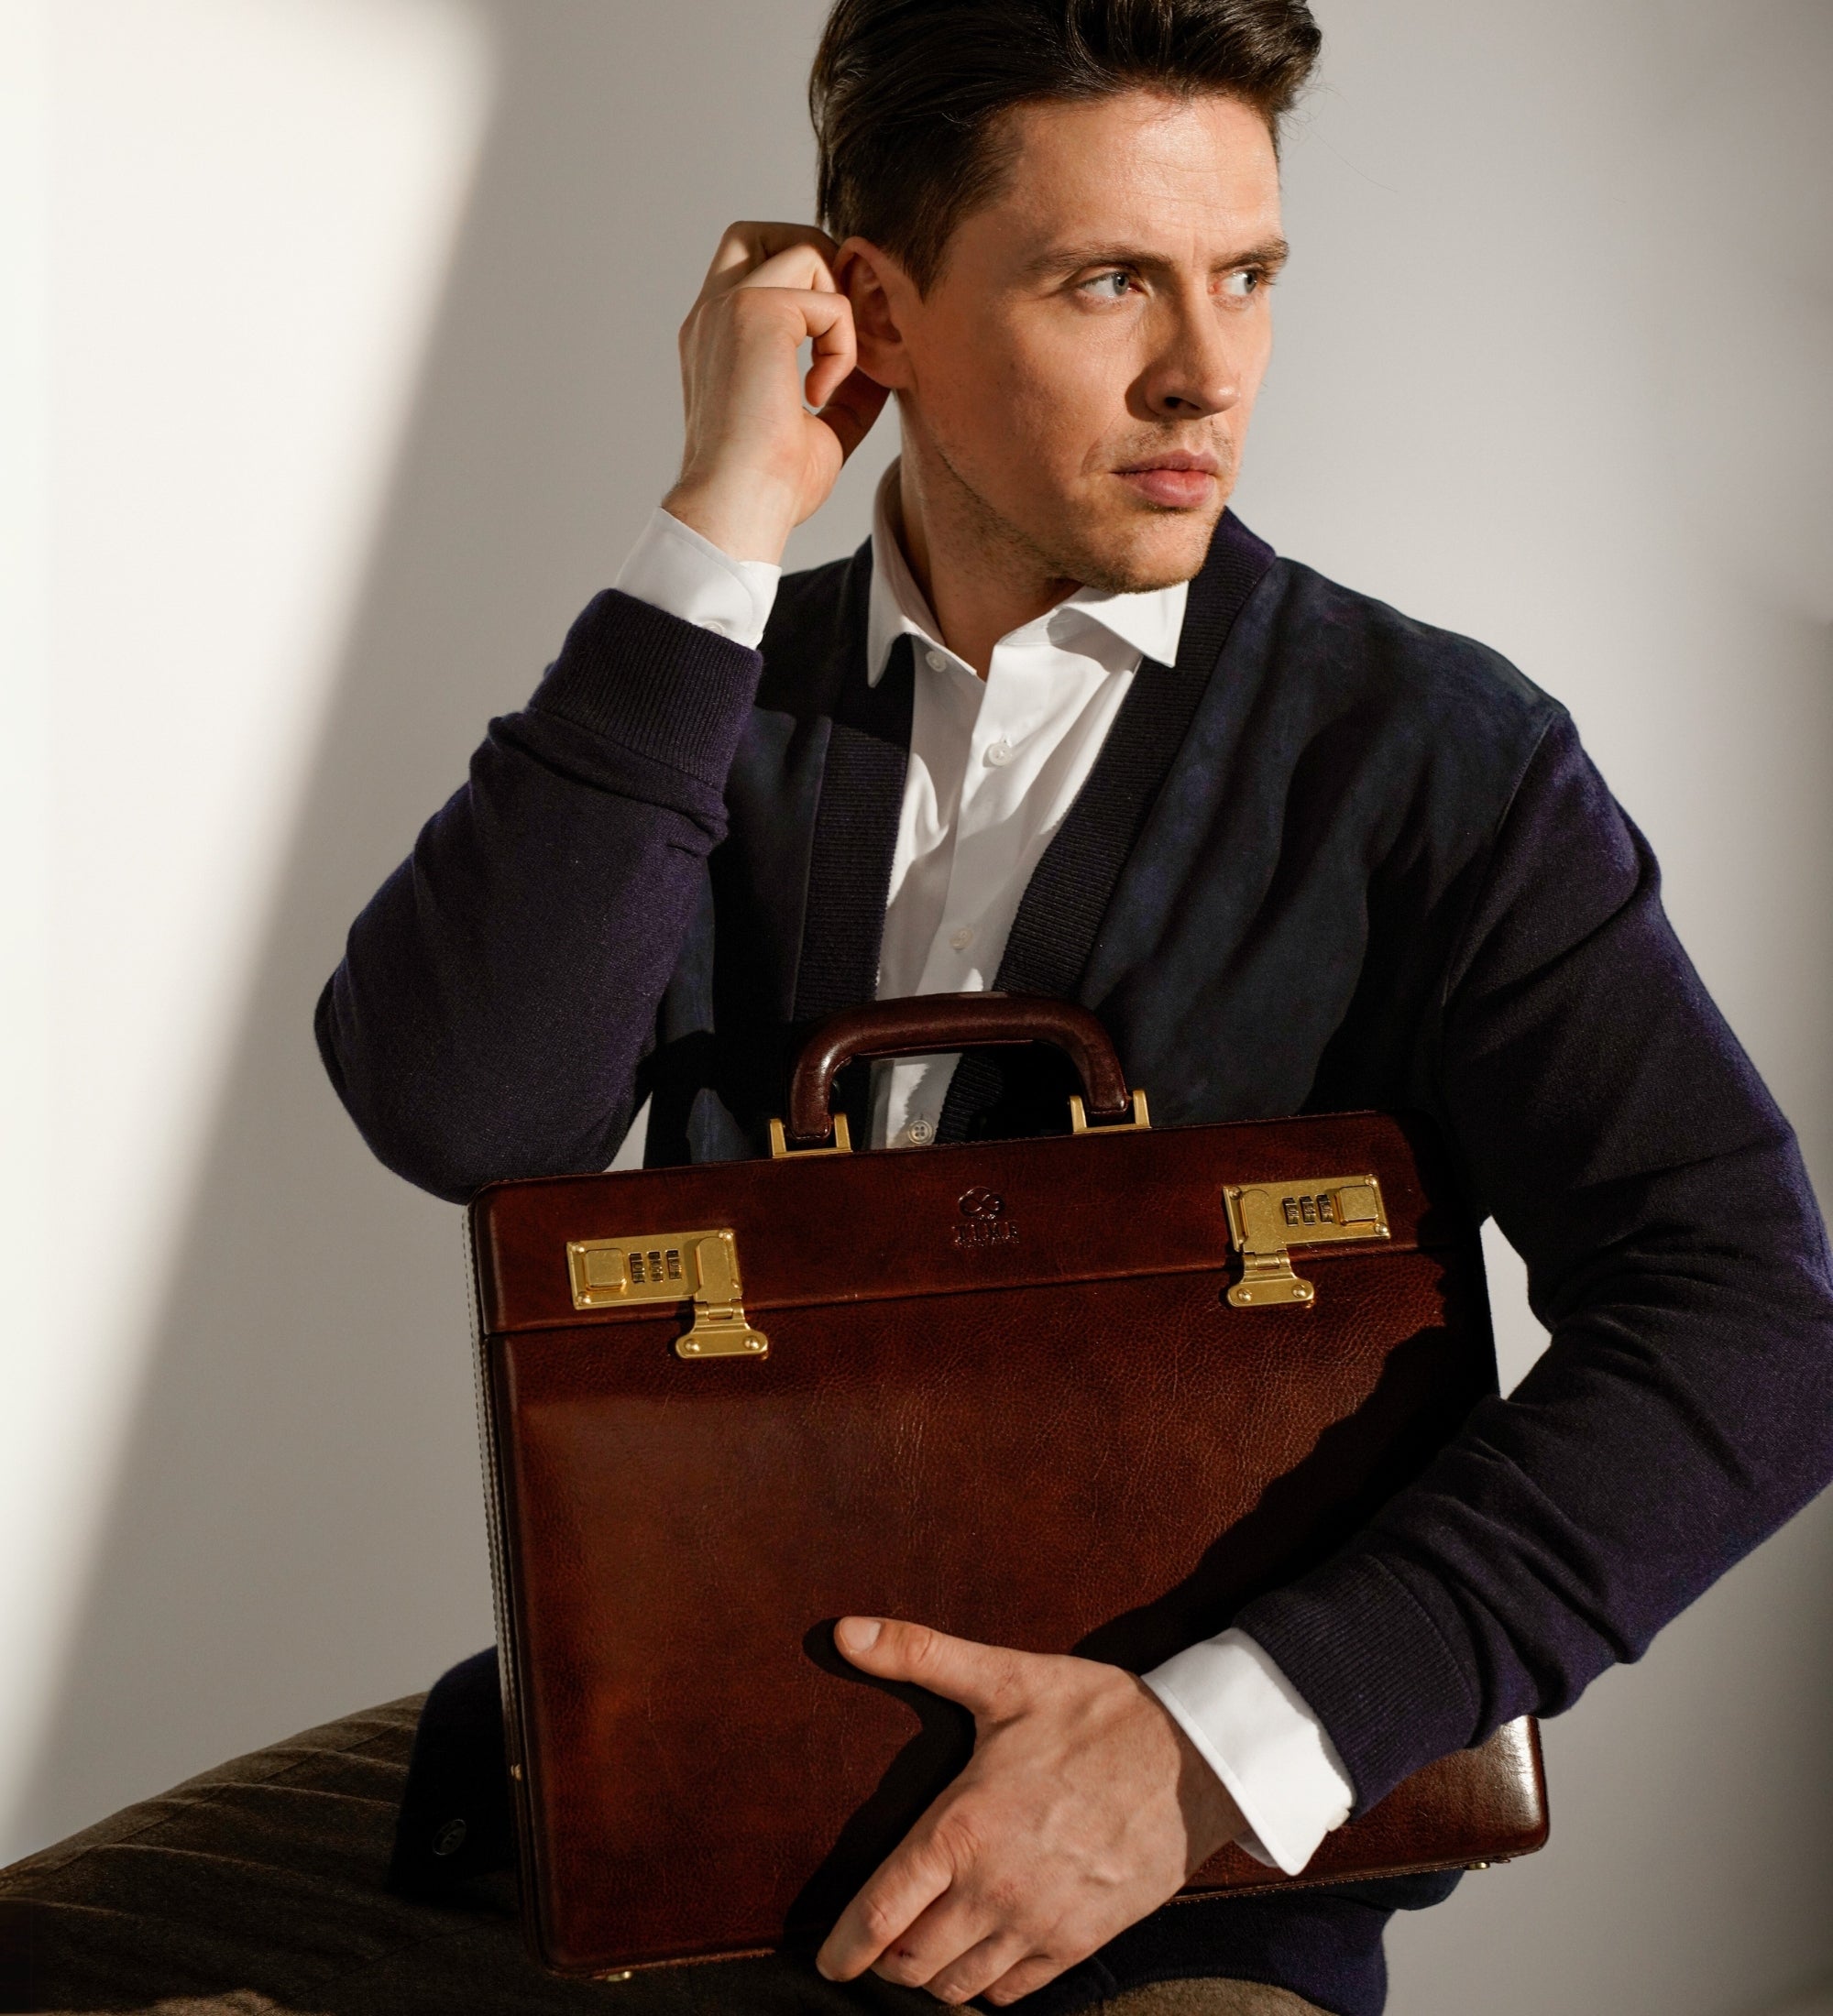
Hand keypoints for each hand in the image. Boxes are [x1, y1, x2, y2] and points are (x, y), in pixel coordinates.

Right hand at [664, 221, 887, 565]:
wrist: (738, 510)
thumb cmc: (770, 489)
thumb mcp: (820, 430)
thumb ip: (845, 389)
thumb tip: (882, 366)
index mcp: (717, 339)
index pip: (755, 272)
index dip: (804, 290)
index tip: (830, 355)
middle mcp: (713, 314)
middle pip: (763, 232)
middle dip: (818, 262)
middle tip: (839, 332)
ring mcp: (728, 306)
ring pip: (804, 248)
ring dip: (839, 305)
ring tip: (834, 372)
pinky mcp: (755, 311)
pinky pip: (829, 300)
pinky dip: (844, 346)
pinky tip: (821, 395)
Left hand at [814, 1617, 1244, 2006]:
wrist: (1197, 1758)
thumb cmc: (1098, 1714)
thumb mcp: (1005, 1677)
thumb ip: (918, 1653)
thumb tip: (845, 1631)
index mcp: (964, 1828)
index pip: (881, 1912)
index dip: (844, 1947)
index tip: (826, 1960)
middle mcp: (994, 1889)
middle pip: (912, 1963)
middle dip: (883, 1961)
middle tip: (873, 1946)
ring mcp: (1039, 1923)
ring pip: (959, 1987)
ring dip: (932, 1978)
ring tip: (922, 1952)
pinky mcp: (1080, 1942)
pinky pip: (1014, 1992)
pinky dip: (986, 1987)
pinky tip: (980, 1959)